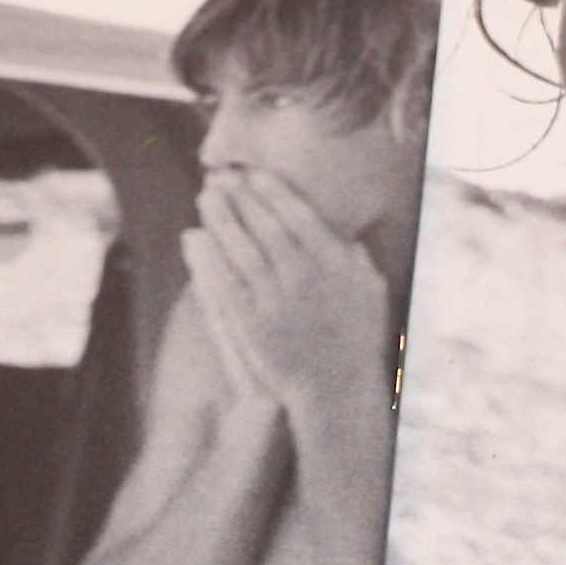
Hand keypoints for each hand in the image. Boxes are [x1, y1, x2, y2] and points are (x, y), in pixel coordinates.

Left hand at [185, 168, 395, 456]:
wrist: (337, 390)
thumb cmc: (356, 339)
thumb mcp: (370, 290)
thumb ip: (354, 255)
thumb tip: (339, 227)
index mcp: (335, 264)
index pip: (299, 217)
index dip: (273, 192)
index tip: (254, 174)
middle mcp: (305, 278)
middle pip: (265, 227)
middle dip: (240, 198)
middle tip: (220, 177)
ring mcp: (276, 302)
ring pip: (241, 250)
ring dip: (221, 219)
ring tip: (205, 197)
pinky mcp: (253, 325)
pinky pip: (226, 284)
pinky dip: (209, 257)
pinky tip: (196, 239)